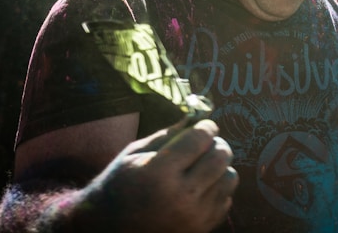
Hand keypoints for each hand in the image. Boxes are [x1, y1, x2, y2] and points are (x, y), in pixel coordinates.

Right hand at [80, 118, 237, 232]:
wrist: (107, 231)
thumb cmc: (118, 186)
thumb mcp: (133, 154)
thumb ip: (167, 135)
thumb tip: (196, 116)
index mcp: (159, 173)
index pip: (200, 138)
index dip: (206, 127)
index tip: (203, 126)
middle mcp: (181, 196)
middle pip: (220, 156)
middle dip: (215, 144)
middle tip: (204, 144)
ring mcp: (194, 217)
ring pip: (230, 177)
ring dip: (219, 167)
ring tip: (200, 168)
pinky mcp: (201, 230)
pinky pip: (226, 199)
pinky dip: (217, 190)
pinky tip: (198, 189)